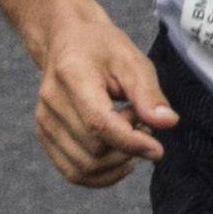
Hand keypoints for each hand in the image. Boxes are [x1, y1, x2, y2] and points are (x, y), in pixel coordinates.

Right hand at [31, 7, 171, 185]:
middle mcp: (52, 101)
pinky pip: (75, 173)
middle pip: (95, 150)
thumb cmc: (102, 49)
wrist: (67, 39)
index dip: (131, 143)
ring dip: (117, 161)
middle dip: (128, 147)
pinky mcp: (46, 135)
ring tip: (126, 134)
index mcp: (72, 76)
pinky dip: (103, 174)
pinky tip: (119, 157)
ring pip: (86, 167)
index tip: (157, 148)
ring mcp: (45, 120)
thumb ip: (150, 94)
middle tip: (138, 122)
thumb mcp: (133, 62)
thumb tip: (167, 122)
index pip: (99, 125)